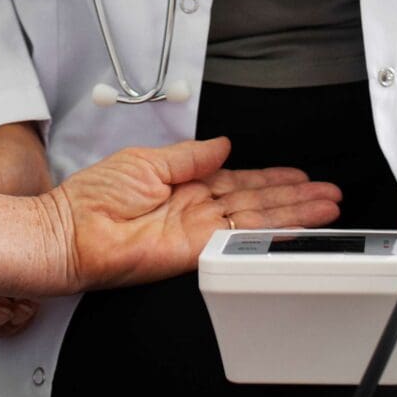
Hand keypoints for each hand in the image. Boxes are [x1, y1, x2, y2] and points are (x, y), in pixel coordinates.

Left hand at [52, 135, 340, 293]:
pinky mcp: (194, 253)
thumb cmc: (91, 199)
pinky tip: (293, 227)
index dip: (273, 180)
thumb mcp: (146, 160)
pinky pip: (237, 240)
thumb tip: (222, 143)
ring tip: (326, 206)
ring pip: (256, 220)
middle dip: (296, 197)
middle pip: (257, 202)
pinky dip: (267, 234)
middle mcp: (196, 211)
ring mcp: (197, 233)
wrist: (67, 231)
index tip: (301, 176)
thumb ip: (190, 155)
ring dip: (294, 213)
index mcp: (185, 186)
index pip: (240, 182)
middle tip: (329, 194)